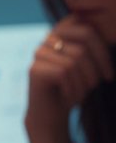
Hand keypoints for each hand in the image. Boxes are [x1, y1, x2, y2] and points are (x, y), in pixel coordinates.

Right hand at [25, 16, 113, 142]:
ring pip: (76, 58)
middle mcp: (48, 39)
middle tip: (103, 82)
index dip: (102, 48)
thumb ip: (92, 47)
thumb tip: (111, 31)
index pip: (86, 26)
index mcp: (61, 33)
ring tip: (84, 93)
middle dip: (99, 63)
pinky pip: (64, 72)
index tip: (108, 73)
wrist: (52, 115)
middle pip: (84, 38)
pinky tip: (71, 97)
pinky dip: (74, 88)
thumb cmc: (73, 89)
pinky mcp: (35, 69)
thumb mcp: (88, 65)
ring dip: (86, 80)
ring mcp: (39, 53)